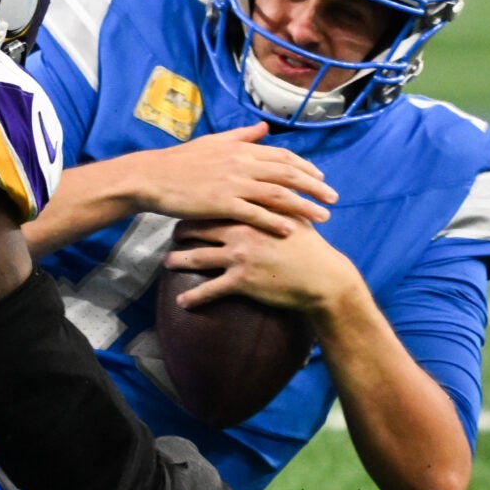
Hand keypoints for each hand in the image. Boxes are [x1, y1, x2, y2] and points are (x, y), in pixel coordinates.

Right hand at [126, 123, 334, 235]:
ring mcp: (232, 183)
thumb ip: (241, 136)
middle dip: (315, 187)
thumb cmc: (180, 161)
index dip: (306, 167)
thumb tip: (263, 128)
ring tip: (323, 218)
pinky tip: (290, 230)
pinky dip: (275, 221)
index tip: (321, 179)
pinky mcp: (221, 203)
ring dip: (304, 206)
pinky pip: (255, 213)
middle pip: (288, 174)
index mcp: (240, 149)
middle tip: (333, 200)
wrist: (151, 177)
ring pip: (278, 194)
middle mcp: (241, 163)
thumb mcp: (212, 142)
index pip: (283, 156)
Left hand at [164, 216, 360, 321]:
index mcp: (251, 212)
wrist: (323, 278)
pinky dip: (194, 297)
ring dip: (178, 261)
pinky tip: (182, 303)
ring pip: (197, 257)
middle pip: (198, 228)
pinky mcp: (242, 281)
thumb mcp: (293, 216)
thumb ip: (274, 200)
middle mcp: (240, 232)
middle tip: (171, 234)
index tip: (185, 207)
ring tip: (166, 263)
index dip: (196, 206)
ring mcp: (239, 256)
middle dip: (181, 231)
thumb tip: (266, 186)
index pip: (214, 205)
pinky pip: (210, 290)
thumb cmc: (308, 246)